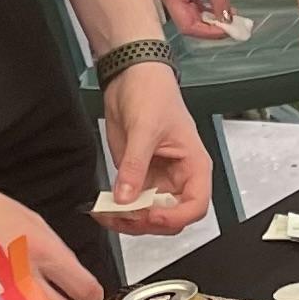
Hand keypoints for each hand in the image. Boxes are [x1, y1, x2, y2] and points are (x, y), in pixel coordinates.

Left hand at [102, 59, 211, 234]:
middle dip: (147, 222)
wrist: (130, 77)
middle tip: (123, 215)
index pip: (196, 205)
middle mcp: (178, 178)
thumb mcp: (145, 129)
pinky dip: (116, 211)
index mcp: (194, 166)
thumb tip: (126, 198)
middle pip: (171, 218)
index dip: (176, 217)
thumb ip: (135, 166)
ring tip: (107, 214)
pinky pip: (130, 204)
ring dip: (128, 221)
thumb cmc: (153, 94)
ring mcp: (156, 180)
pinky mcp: (136, 178)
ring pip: (148, 216)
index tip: (152, 215)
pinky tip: (102, 209)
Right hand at [154, 0, 232, 38]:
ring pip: (190, 14)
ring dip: (210, 17)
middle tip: (232, 25)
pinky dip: (205, 7)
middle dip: (211, 26)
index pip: (188, 26)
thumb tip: (226, 17)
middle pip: (188, 23)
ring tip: (230, 16)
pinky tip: (219, 6)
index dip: (208, 32)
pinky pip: (190, 3)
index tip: (228, 31)